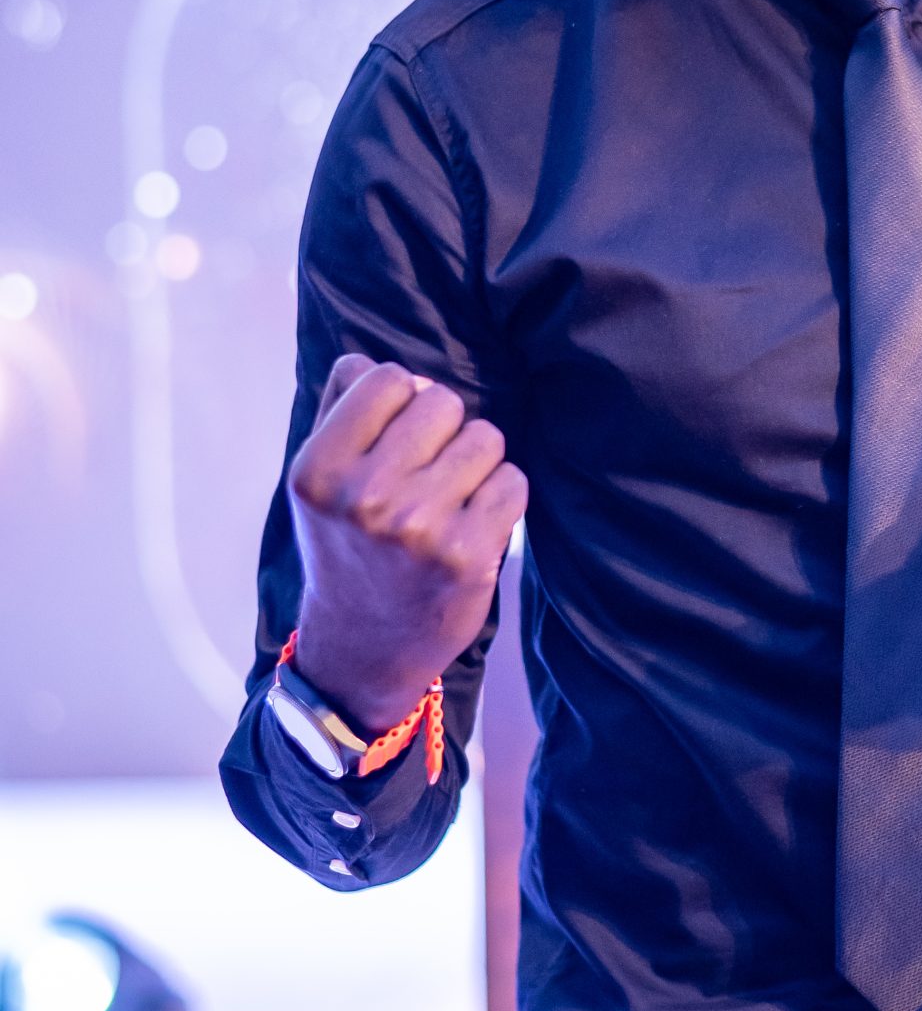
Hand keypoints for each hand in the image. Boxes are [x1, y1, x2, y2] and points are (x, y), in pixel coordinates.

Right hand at [287, 353, 526, 734]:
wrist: (362, 646)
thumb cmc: (345, 547)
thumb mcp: (318, 483)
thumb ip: (338, 412)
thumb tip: (371, 363)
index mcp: (320, 470)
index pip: (387, 379)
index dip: (404, 399)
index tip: (399, 434)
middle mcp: (365, 497)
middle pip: (443, 402)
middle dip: (445, 429)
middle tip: (429, 471)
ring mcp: (419, 528)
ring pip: (486, 438)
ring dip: (478, 462)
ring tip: (451, 498)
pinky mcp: (468, 556)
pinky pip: (513, 482)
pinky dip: (502, 497)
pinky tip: (475, 523)